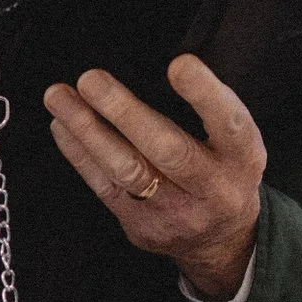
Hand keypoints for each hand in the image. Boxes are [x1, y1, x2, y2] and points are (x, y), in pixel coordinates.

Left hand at [45, 55, 264, 301]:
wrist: (221, 239)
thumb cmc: (223, 168)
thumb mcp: (236, 139)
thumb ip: (210, 108)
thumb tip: (154, 62)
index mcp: (242, 158)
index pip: (230, 124)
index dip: (206, 95)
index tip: (178, 64)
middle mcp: (213, 188)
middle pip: (168, 151)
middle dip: (125, 112)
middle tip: (91, 79)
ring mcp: (175, 212)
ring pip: (127, 170)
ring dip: (87, 130)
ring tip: (59, 97)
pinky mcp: (141, 225)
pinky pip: (104, 187)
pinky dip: (79, 153)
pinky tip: (62, 126)